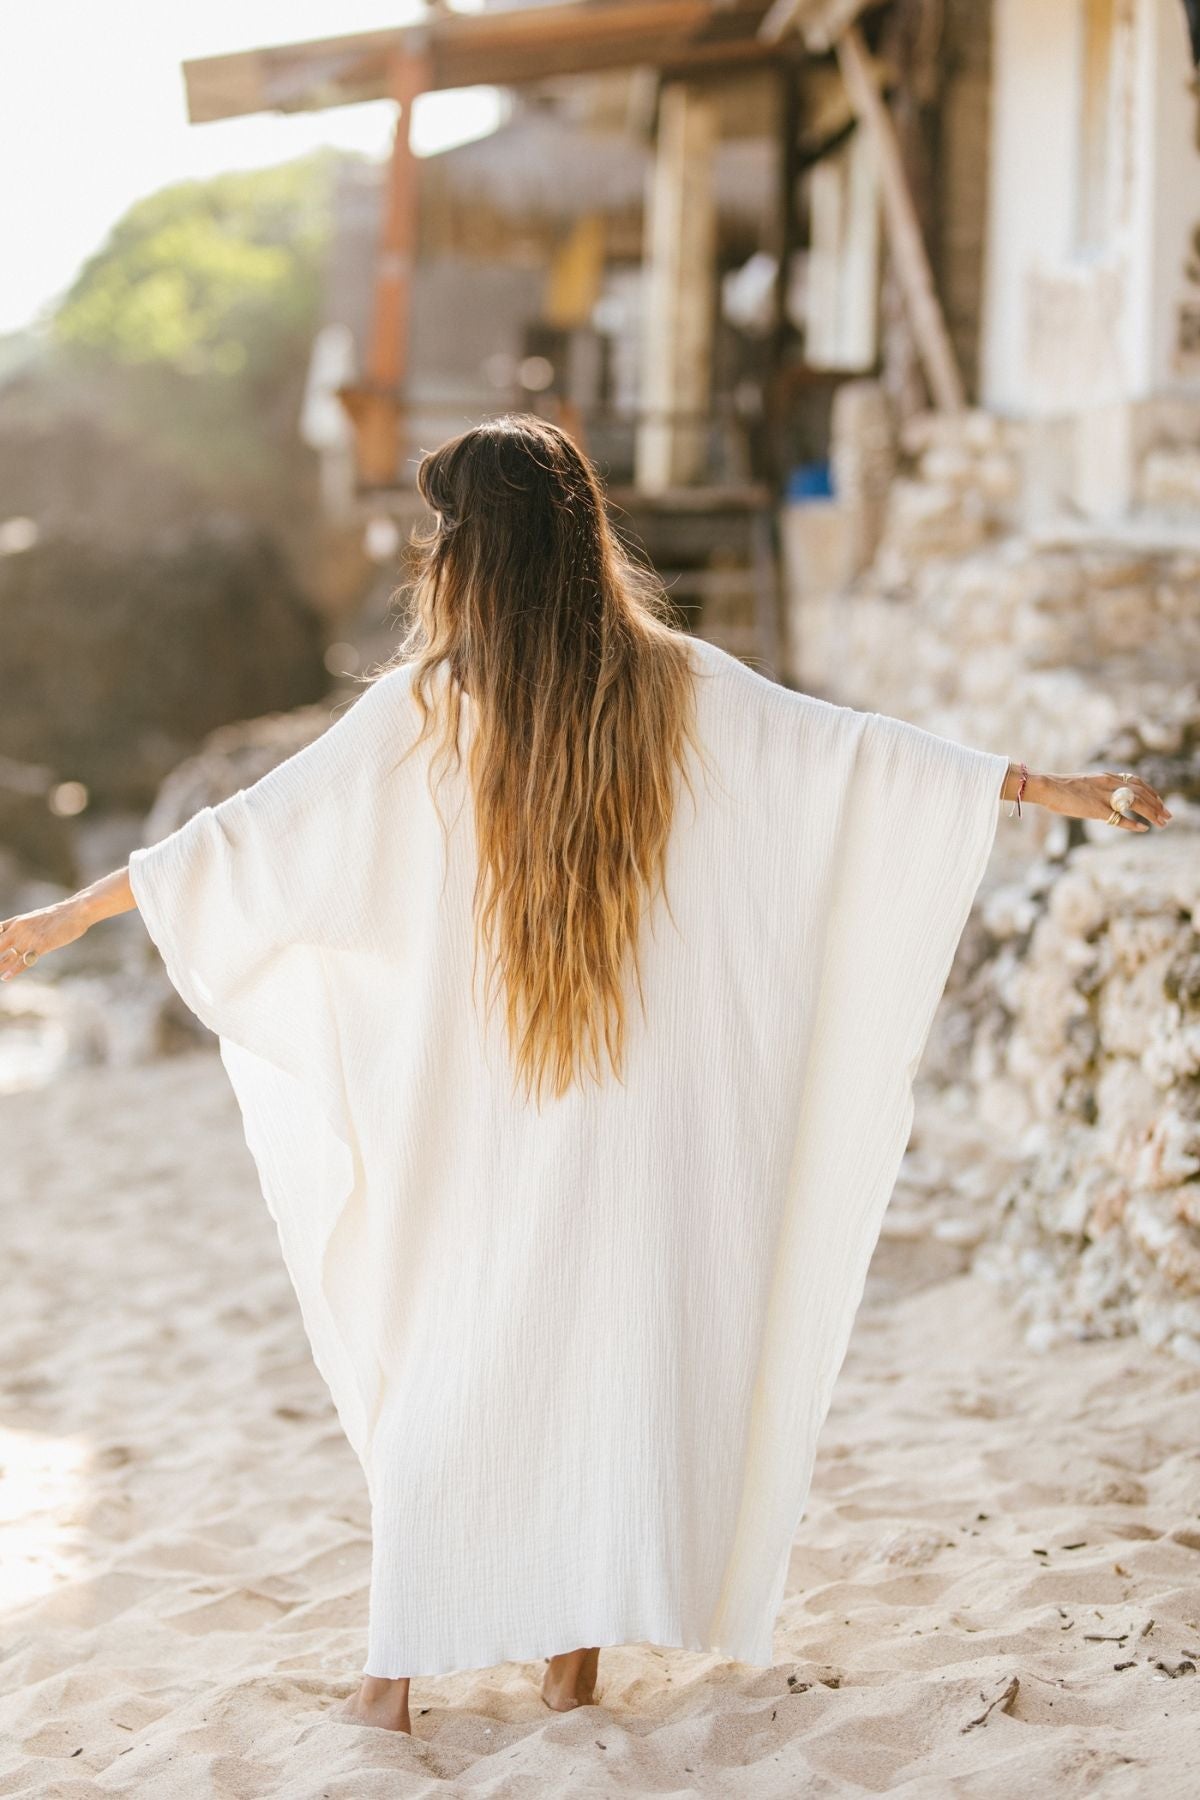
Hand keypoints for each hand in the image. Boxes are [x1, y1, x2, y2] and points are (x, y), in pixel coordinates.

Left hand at [0, 897, 91, 978]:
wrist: (76, 911)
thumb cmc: (58, 916)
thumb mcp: (35, 918)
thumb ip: (23, 927)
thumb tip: (17, 935)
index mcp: (16, 922)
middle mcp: (18, 929)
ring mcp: (28, 937)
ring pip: (7, 955)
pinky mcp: (40, 945)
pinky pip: (23, 961)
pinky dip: (14, 970)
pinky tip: (6, 978)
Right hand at [1032, 769, 1172, 832]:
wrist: (1047, 787)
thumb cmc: (1061, 788)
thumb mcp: (1086, 784)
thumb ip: (1099, 789)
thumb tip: (1106, 800)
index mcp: (1106, 776)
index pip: (1136, 781)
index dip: (1151, 791)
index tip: (1159, 801)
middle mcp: (1109, 784)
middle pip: (1141, 792)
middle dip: (1157, 804)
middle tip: (1168, 815)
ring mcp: (1104, 796)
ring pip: (1136, 803)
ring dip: (1152, 813)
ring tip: (1162, 823)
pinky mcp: (1097, 809)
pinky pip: (1119, 817)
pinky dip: (1133, 824)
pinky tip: (1143, 829)